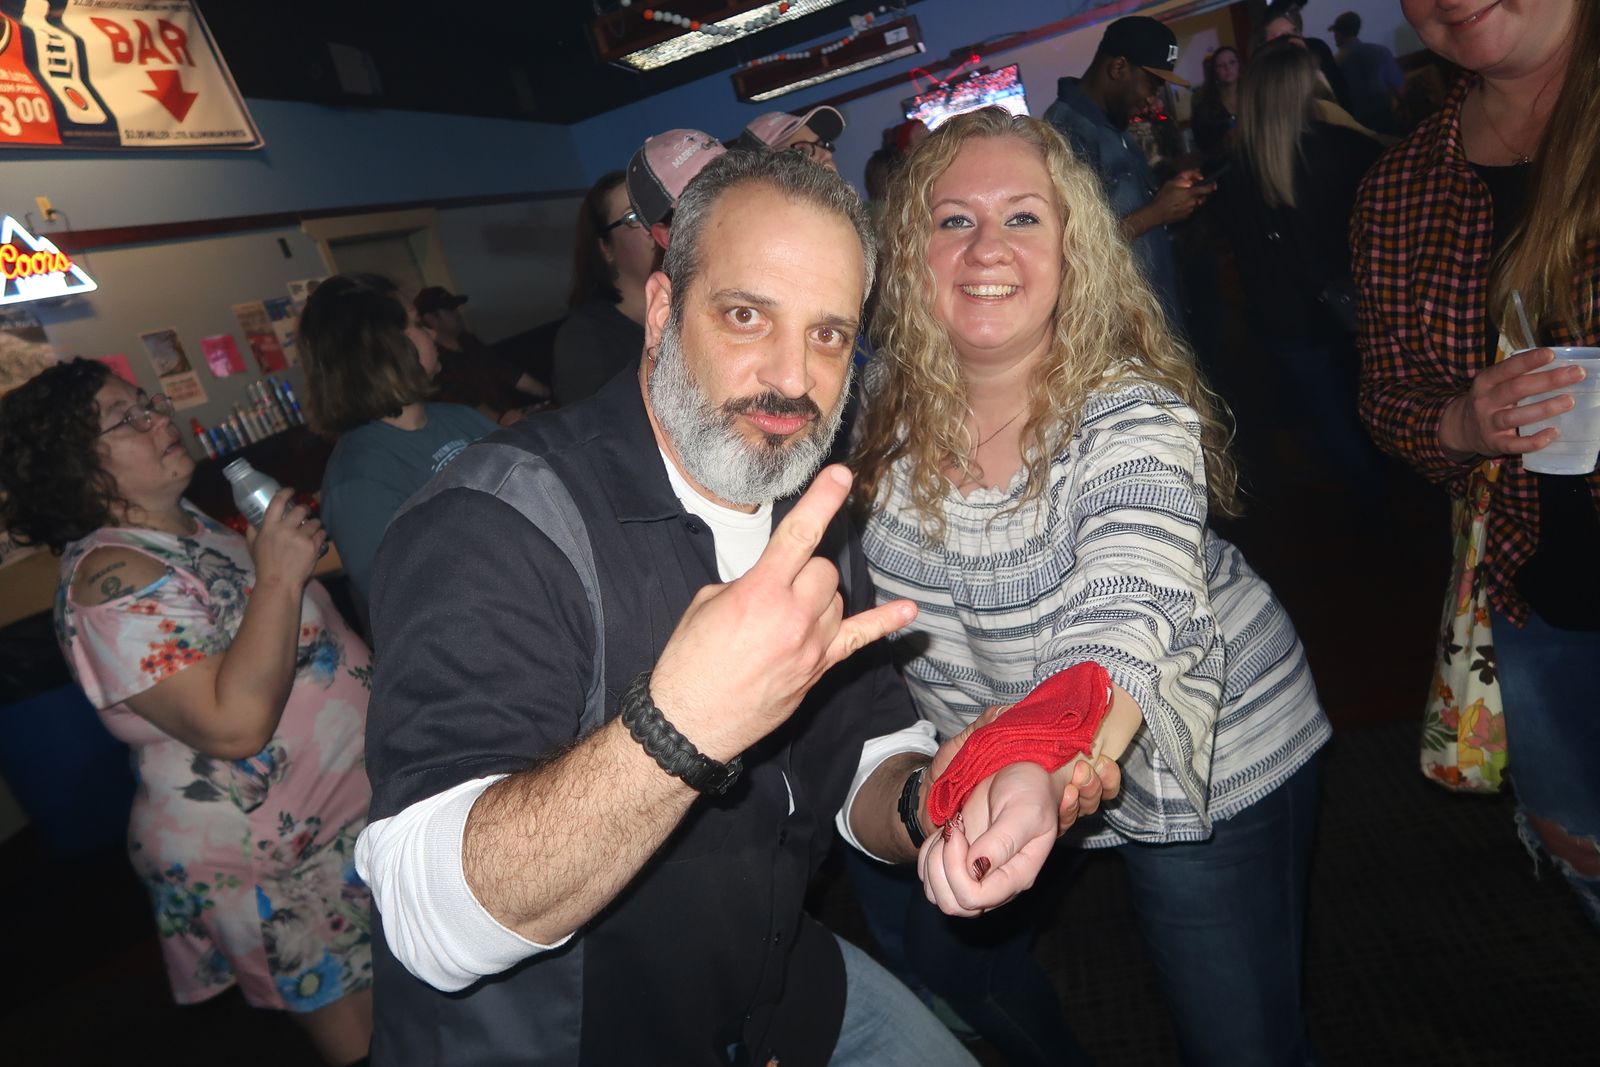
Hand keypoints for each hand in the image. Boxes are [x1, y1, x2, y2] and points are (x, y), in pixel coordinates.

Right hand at [245, 488, 325, 588]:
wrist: (278, 583)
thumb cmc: (264, 565)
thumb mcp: (253, 546)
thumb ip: (253, 532)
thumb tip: (252, 521)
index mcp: (269, 526)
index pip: (278, 501)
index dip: (286, 492)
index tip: (292, 491)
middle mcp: (285, 529)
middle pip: (301, 509)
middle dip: (305, 509)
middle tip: (305, 513)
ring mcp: (301, 537)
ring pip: (314, 521)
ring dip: (314, 524)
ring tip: (312, 529)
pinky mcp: (313, 546)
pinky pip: (322, 534)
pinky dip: (320, 535)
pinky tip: (317, 539)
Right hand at [649, 465, 918, 760]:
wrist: (691, 721)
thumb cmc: (690, 662)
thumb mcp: (706, 604)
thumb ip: (746, 583)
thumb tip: (770, 579)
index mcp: (759, 592)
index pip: (799, 535)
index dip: (822, 500)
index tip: (841, 475)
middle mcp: (793, 616)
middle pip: (823, 568)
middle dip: (803, 568)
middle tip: (775, 587)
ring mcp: (812, 645)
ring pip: (836, 597)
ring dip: (818, 595)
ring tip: (785, 614)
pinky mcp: (819, 668)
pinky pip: (859, 638)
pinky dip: (885, 623)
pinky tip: (908, 611)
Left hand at [919, 761, 1057, 916]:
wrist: (1020, 773)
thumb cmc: (1030, 791)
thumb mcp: (1024, 811)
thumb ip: (1002, 842)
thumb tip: (976, 870)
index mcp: (1016, 876)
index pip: (975, 898)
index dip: (957, 870)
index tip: (959, 830)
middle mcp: (995, 883)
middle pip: (953, 904)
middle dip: (941, 867)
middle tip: (952, 830)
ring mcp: (975, 876)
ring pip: (937, 894)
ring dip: (932, 861)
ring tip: (950, 830)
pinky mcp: (959, 865)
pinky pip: (929, 876)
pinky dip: (927, 855)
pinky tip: (945, 833)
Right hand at [1148, 170, 1211, 225]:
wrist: (1156, 214)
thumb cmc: (1163, 197)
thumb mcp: (1171, 182)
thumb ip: (1185, 176)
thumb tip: (1195, 175)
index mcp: (1190, 193)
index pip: (1206, 189)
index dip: (1211, 186)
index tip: (1214, 184)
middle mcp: (1193, 202)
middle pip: (1202, 197)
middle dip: (1199, 193)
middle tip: (1191, 190)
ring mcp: (1190, 210)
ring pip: (1196, 203)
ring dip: (1192, 200)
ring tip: (1182, 199)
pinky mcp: (1186, 216)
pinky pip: (1190, 209)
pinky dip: (1187, 206)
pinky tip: (1178, 205)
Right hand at [1439, 347, 1586, 460]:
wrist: (1462, 428)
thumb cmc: (1489, 401)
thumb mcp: (1493, 384)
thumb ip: (1516, 376)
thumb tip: (1558, 367)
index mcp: (1485, 382)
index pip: (1507, 368)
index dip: (1528, 361)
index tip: (1550, 354)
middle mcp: (1485, 402)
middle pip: (1516, 389)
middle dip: (1547, 380)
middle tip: (1575, 374)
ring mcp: (1489, 424)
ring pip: (1516, 416)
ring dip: (1544, 408)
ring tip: (1568, 401)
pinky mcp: (1495, 443)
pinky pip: (1515, 444)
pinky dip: (1534, 440)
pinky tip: (1552, 433)